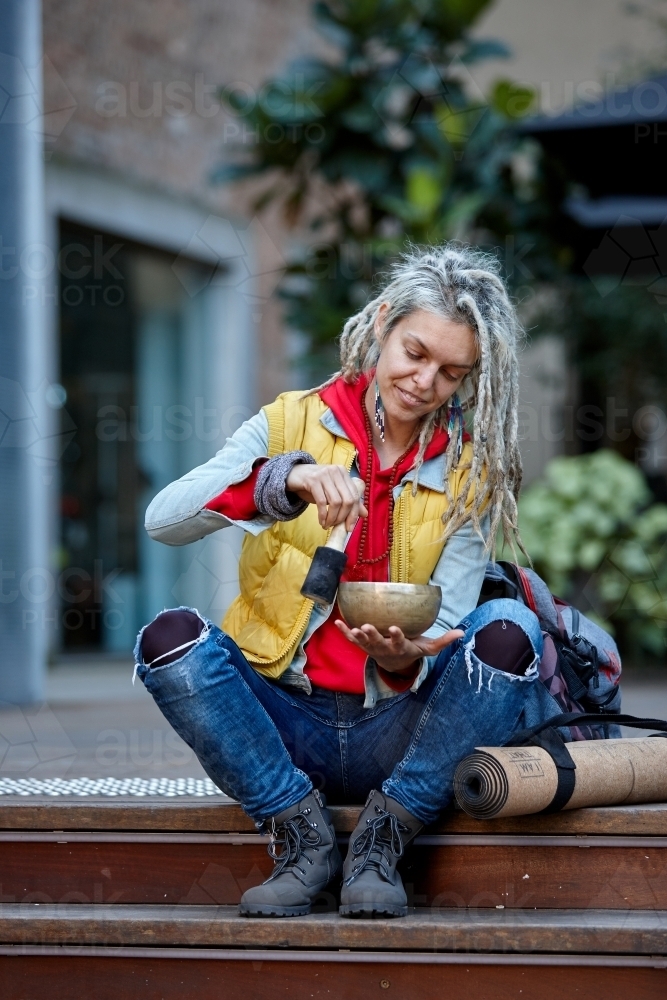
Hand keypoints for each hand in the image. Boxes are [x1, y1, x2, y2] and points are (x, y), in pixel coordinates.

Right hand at [286, 463, 366, 530]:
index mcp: (343, 473)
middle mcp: (336, 471)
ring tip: (327, 525)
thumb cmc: (315, 485)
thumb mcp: (333, 492)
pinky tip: (321, 521)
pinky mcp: (312, 480)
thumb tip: (365, 514)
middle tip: (336, 526)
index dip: (353, 514)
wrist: (293, 475)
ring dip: (332, 518)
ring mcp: (324, 474)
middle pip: (347, 499)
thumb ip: (348, 501)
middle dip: (343, 517)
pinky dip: (323, 515)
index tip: (349, 527)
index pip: (354, 496)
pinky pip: (322, 502)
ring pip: (335, 502)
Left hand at [334, 619, 463, 673]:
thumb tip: (462, 632)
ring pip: (364, 642)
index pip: (399, 641)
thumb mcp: (428, 648)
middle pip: (378, 642)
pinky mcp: (363, 645)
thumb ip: (443, 641)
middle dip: (372, 635)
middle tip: (367, 627)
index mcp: (401, 647)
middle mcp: (385, 648)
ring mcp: (372, 648)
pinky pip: (352, 639)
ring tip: (353, 627)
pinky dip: (344, 632)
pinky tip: (337, 623)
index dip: (396, 636)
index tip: (394, 628)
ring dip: (357, 635)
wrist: (396, 665)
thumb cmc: (413, 650)